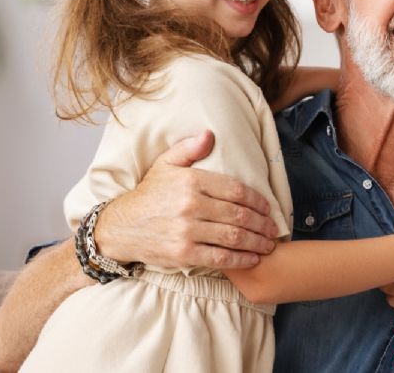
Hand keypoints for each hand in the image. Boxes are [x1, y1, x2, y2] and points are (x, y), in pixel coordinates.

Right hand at [95, 131, 280, 269]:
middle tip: (273, 229)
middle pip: (239, 215)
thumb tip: (209, 135)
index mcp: (191, 181)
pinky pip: (220, 257)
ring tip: (269, 245)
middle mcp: (191, 205)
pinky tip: (253, 259)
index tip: (268, 208)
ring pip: (234, 237)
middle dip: (262, 224)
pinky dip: (241, 259)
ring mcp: (187, 231)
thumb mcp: (165, 165)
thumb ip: (189, 149)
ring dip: (257, 242)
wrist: (120, 228)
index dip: (257, 200)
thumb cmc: (149, 195)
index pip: (236, 190)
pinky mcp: (183, 253)